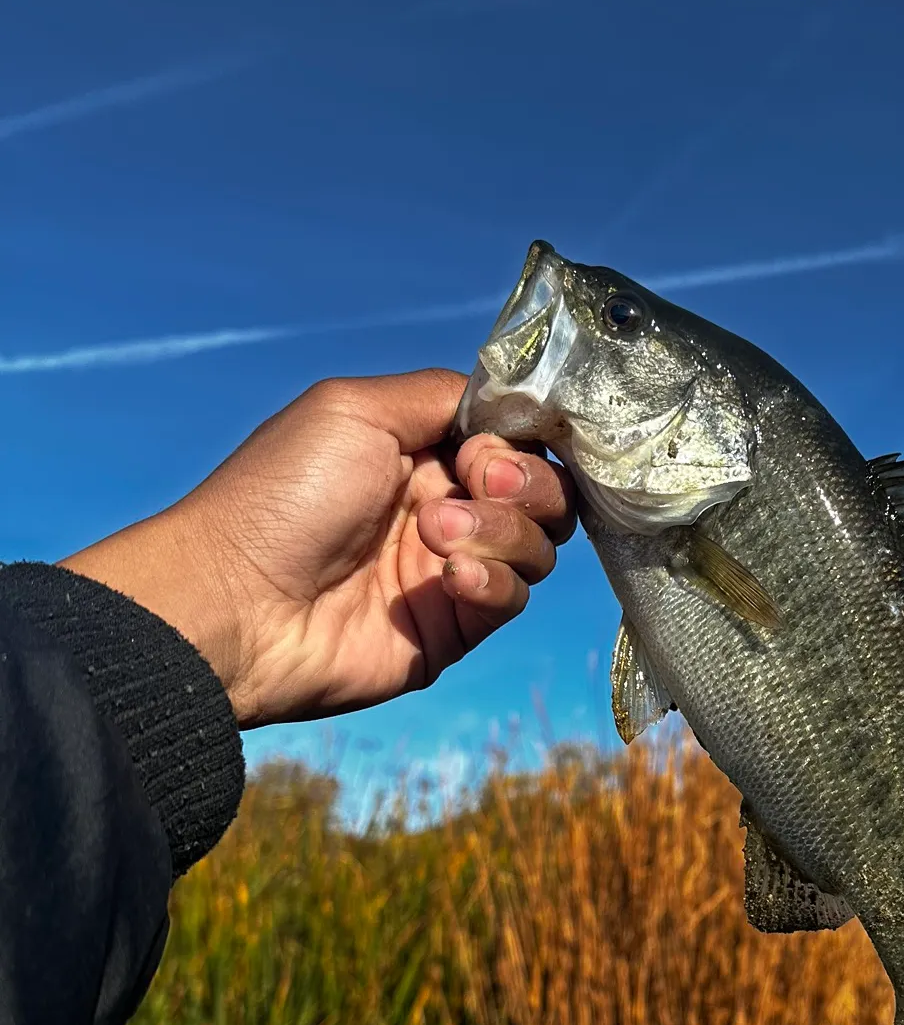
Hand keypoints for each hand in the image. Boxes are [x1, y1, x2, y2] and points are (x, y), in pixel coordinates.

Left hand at [62, 369, 574, 727]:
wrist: (240, 601)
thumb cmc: (284, 495)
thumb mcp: (357, 408)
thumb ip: (443, 396)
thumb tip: (508, 407)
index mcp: (422, 454)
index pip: (515, 441)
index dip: (519, 442)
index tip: (484, 449)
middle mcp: (445, 508)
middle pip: (543, 493)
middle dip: (526, 484)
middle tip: (477, 484)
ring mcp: (452, 570)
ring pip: (537, 546)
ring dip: (501, 531)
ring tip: (436, 536)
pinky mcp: (454, 628)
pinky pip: (512, 599)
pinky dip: (494, 582)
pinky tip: (449, 578)